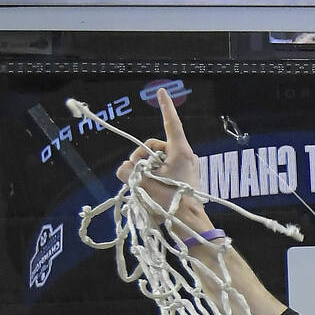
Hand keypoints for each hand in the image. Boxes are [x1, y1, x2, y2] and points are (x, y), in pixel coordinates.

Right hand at [116, 88, 211, 232]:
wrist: (189, 223)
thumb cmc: (169, 202)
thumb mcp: (143, 184)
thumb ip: (128, 172)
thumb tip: (124, 170)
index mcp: (180, 151)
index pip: (171, 123)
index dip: (165, 106)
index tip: (162, 91)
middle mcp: (186, 155)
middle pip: (156, 147)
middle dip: (141, 158)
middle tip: (134, 174)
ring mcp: (188, 167)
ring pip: (159, 160)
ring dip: (147, 169)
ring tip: (144, 187)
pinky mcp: (186, 178)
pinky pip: (166, 170)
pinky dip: (156, 176)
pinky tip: (150, 191)